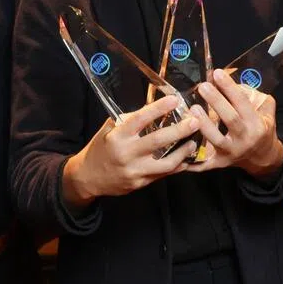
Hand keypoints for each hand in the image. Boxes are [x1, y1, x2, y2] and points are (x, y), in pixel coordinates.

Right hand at [62, 94, 200, 207]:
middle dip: (179, 130)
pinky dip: (176, 166)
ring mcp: (134, 171)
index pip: (140, 119)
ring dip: (183, 152)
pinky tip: (186, 159)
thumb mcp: (109, 130)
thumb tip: (154, 107)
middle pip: (158, 141)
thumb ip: (129, 120)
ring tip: (193, 142)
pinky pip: (162, 174)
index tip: (175, 99)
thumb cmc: (101, 148)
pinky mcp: (140, 184)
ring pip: (166, 163)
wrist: (87, 177)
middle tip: (195, 121)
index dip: (159, 108)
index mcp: (117, 136)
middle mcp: (126, 153)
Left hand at [190, 69, 282, 177]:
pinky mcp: (220, 163)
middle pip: (230, 119)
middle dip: (216, 101)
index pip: (242, 102)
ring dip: (204, 124)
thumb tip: (231, 81)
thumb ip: (253, 95)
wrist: (262, 158)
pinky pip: (205, 163)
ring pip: (216, 139)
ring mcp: (231, 152)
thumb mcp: (266, 110)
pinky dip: (193, 161)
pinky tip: (181, 150)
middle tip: (203, 86)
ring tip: (192, 108)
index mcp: (256, 123)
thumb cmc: (261, 129)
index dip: (230, 88)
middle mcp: (244, 138)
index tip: (217, 73)